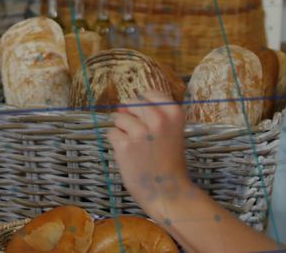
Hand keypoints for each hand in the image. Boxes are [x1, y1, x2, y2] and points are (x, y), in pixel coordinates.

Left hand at [107, 90, 191, 217]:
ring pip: (118, 117)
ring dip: (122, 130)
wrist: (168, 191)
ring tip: (136, 147)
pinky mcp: (125, 144)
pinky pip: (111, 133)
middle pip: (132, 102)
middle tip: (141, 137)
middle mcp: (159, 119)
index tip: (147, 120)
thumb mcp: (169, 132)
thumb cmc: (167, 161)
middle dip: (131, 116)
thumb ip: (149, 115)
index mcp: (174, 114)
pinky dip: (116, 143)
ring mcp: (140, 132)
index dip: (144, 105)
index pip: (150, 94)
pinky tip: (129, 155)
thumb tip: (120, 105)